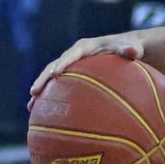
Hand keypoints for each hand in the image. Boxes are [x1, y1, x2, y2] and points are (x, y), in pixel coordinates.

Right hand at [28, 34, 143, 105]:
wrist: (128, 49)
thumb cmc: (131, 48)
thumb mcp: (133, 47)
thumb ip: (131, 49)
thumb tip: (132, 51)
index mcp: (85, 47)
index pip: (71, 54)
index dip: (62, 63)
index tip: (55, 74)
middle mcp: (75, 56)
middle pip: (54, 66)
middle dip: (43, 79)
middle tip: (34, 93)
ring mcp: (73, 67)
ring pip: (52, 79)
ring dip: (42, 91)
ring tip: (31, 107)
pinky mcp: (74, 77)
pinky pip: (61, 88)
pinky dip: (53, 99)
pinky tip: (46, 116)